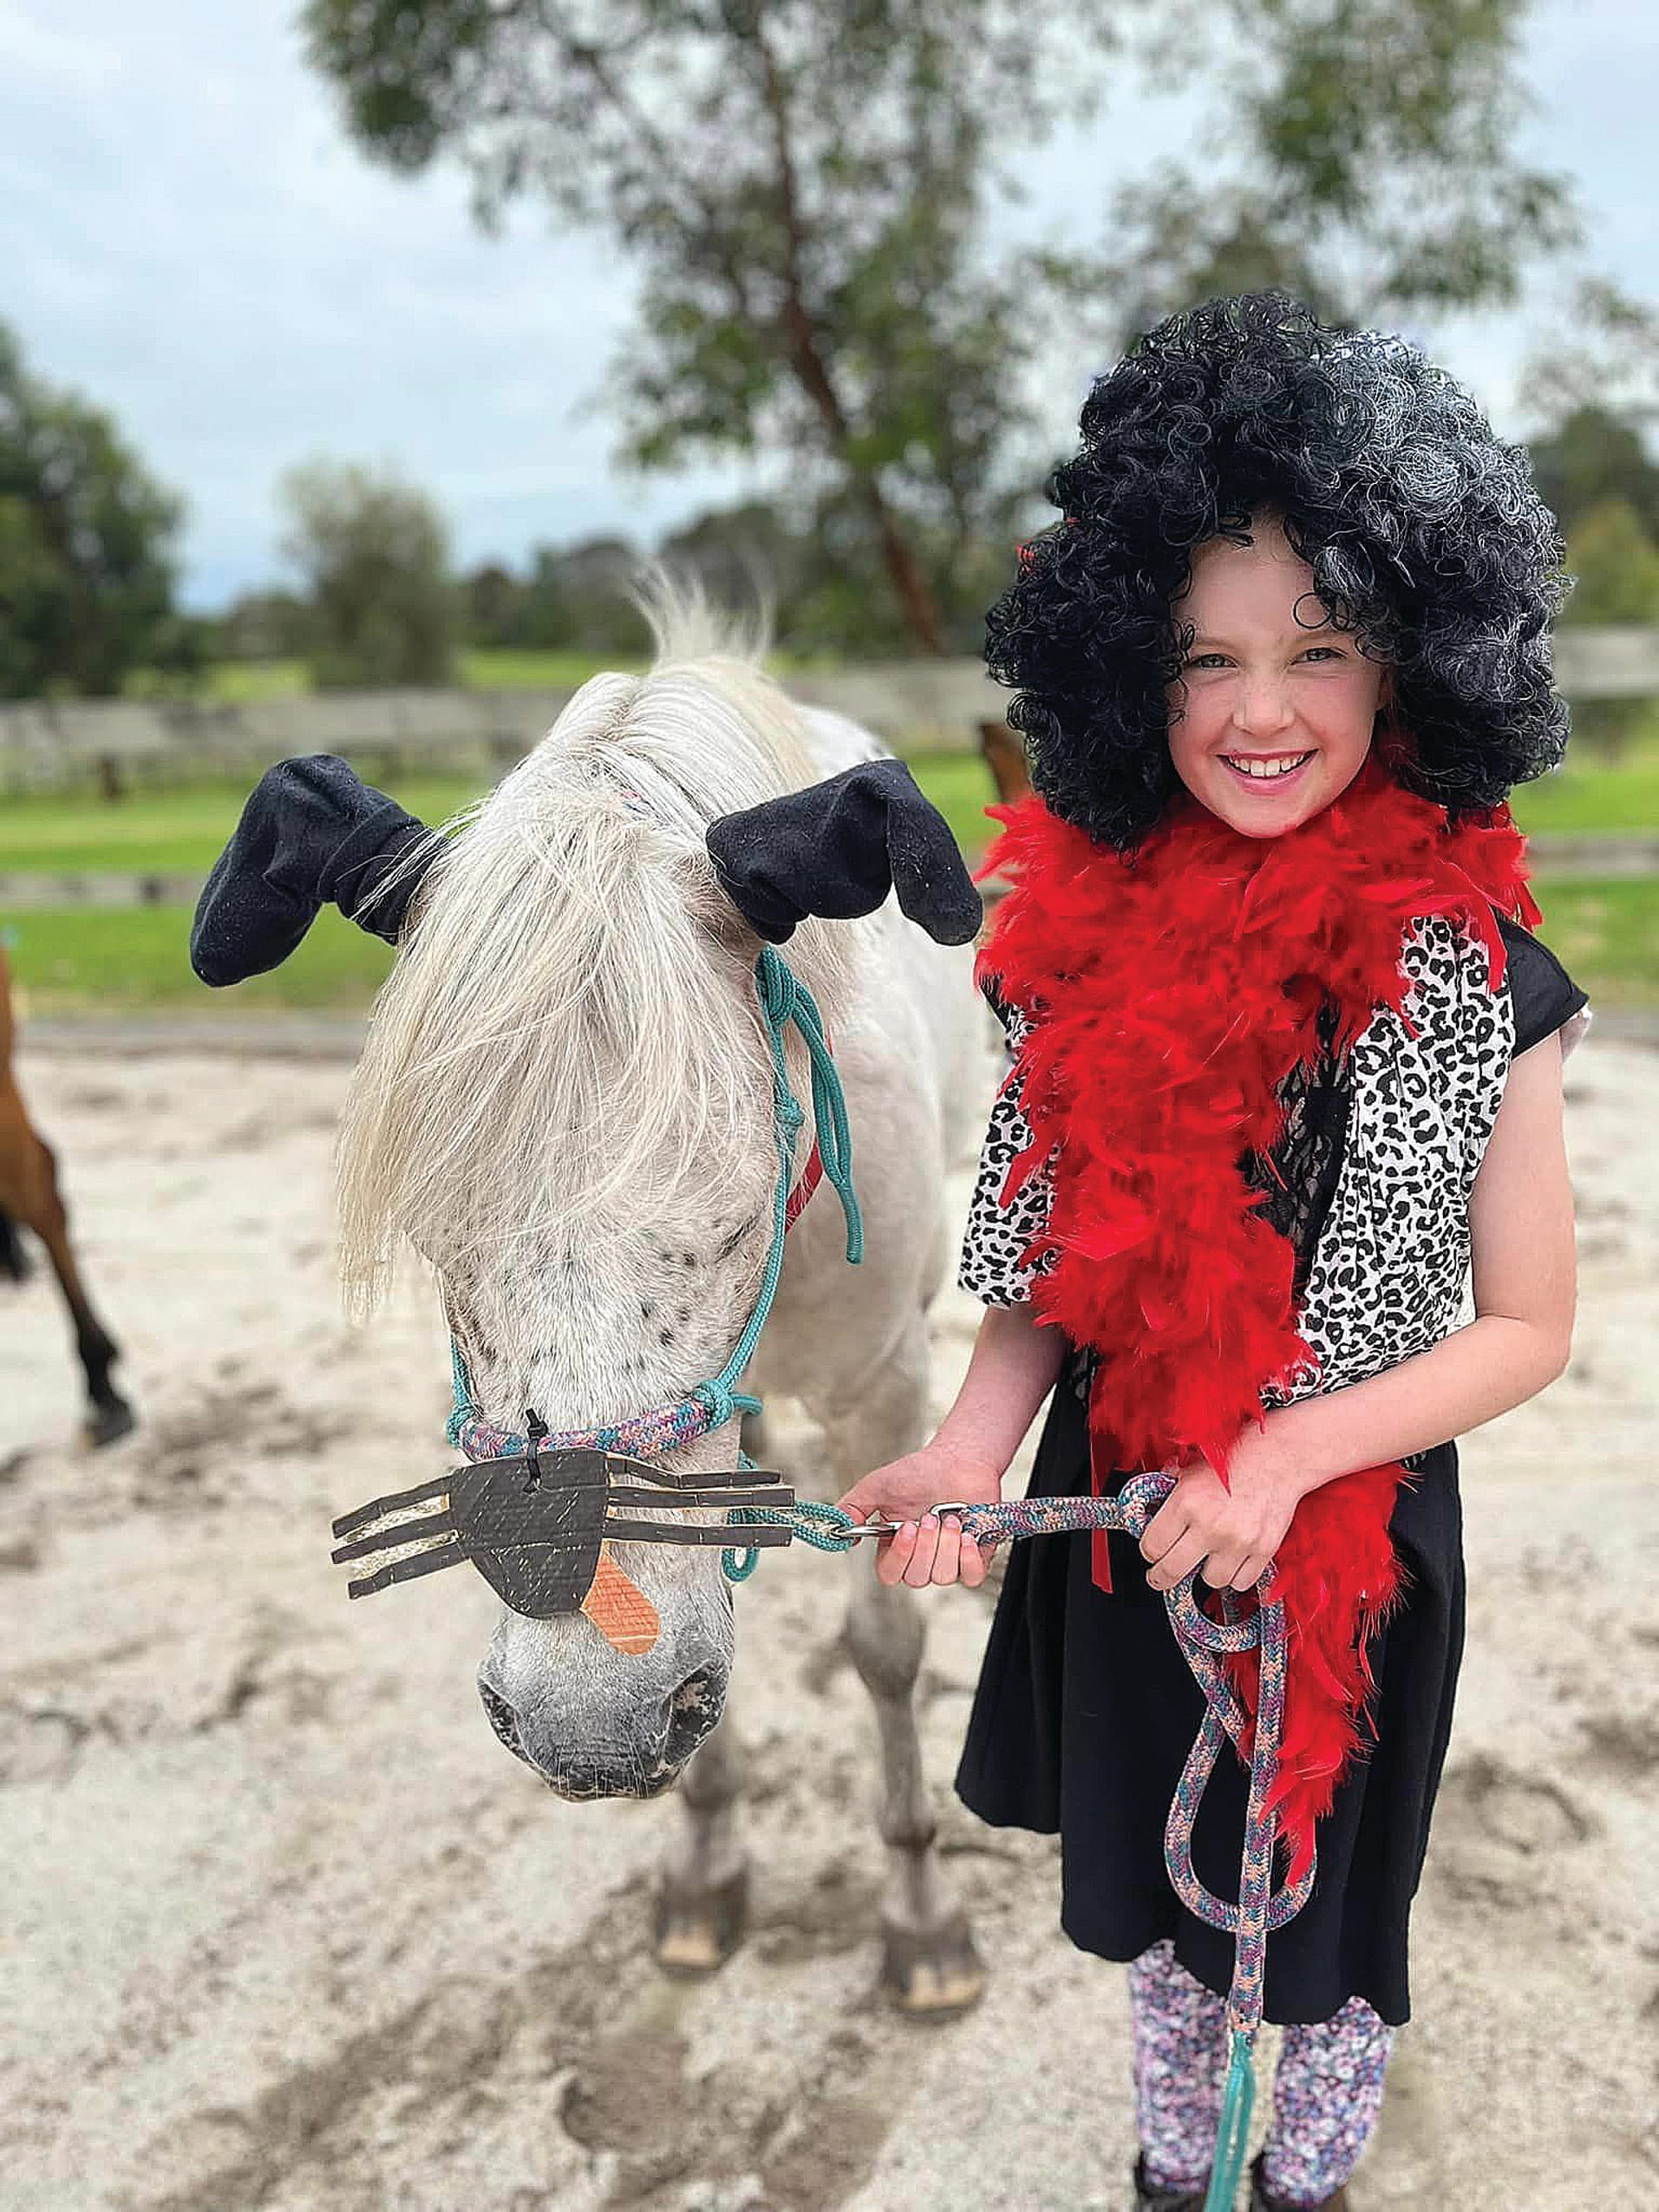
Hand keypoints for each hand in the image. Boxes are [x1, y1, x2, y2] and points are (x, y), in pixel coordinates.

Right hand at [837, 1439, 1003, 1589]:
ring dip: (946, 1544)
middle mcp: (921, 1557)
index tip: (905, 1528)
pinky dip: (968, 1558)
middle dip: (924, 1546)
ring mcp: (949, 1560)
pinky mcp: (975, 1558)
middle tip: (928, 1517)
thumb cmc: (920, 1472)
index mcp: (897, 1546)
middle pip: (916, 1578)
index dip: (897, 1557)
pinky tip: (966, 1535)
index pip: (889, 1574)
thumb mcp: (877, 1486)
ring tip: (950, 1517)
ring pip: (943, 1576)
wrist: (958, 1460)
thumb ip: (852, 1508)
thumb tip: (836, 1533)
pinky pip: (971, 1576)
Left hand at [1139, 1435, 1301, 1595]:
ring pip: (1211, 1581)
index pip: (1152, 1546)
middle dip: (1161, 1577)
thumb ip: (1168, 1496)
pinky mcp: (1263, 1550)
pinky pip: (1241, 1581)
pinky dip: (1236, 1574)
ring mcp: (1238, 1541)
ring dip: (1207, 1571)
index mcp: (1186, 1502)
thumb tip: (1148, 1518)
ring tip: (1208, 1556)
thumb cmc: (1233, 1460)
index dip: (1149, 1551)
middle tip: (1161, 1576)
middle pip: (1171, 1572)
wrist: (1277, 1458)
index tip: (1153, 1553)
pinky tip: (1232, 1559)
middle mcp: (1210, 1525)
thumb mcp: (1189, 1471)